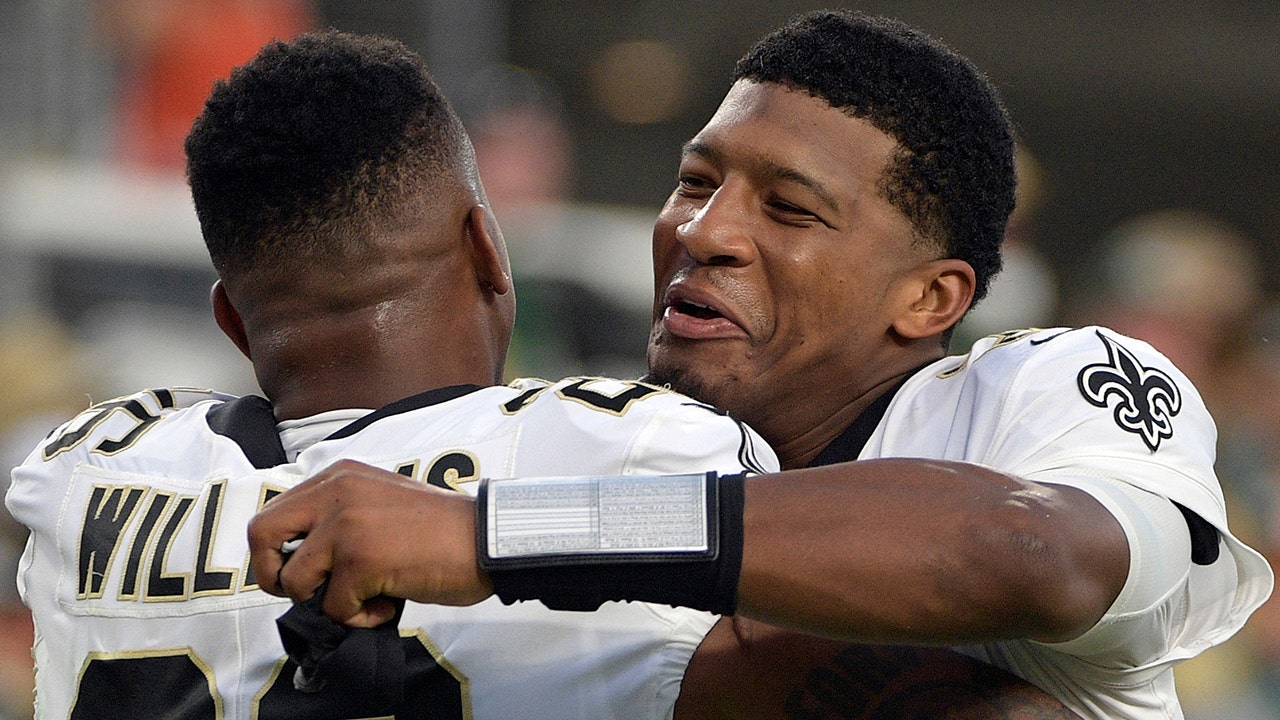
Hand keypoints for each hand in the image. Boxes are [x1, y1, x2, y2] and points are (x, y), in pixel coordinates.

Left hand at [248, 459, 493, 626]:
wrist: (484, 540)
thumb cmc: (440, 530)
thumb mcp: (377, 502)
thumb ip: (338, 516)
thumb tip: (299, 560)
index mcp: (339, 476)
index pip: (274, 511)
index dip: (277, 551)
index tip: (300, 572)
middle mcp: (336, 492)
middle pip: (260, 534)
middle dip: (273, 575)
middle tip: (306, 593)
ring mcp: (345, 524)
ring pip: (295, 581)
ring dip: (328, 602)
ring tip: (368, 597)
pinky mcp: (360, 559)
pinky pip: (333, 608)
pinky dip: (360, 617)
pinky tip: (390, 603)